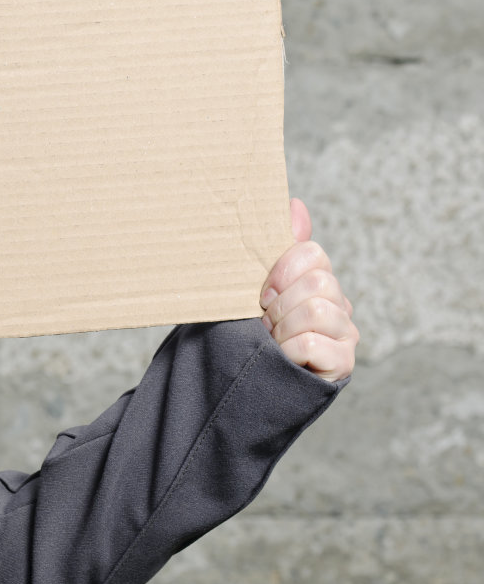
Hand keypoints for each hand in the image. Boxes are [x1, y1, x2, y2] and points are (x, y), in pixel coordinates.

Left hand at [259, 199, 358, 383]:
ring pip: (317, 310)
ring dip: (282, 328)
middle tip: (266, 322)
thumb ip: (279, 247)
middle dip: (280, 304)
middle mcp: (339, 305)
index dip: (281, 270)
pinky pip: (311, 342)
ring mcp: (345, 335)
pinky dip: (289, 349)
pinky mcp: (341, 364)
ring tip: (273, 341)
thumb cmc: (248, 329)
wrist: (238, 380)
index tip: (261, 293)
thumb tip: (293, 204)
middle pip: (319, 282)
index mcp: (319, 281)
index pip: (312, 254)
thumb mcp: (254, 284)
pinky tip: (285, 357)